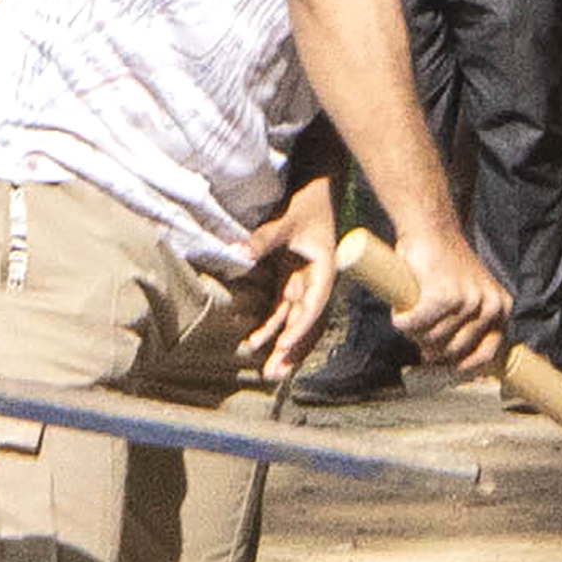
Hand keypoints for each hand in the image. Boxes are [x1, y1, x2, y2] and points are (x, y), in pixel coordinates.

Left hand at [238, 176, 338, 381]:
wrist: (315, 187)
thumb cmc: (306, 201)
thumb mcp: (286, 218)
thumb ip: (263, 238)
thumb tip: (237, 253)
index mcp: (324, 269)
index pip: (315, 304)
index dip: (301, 326)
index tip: (286, 345)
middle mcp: (316, 281)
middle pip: (306, 322)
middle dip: (292, 350)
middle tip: (275, 374)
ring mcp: (303, 282)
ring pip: (293, 321)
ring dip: (280, 345)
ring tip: (265, 370)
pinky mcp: (291, 279)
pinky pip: (281, 310)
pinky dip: (270, 326)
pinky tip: (254, 342)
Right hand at [389, 223, 509, 374]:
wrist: (432, 227)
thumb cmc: (444, 261)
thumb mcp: (466, 293)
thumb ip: (463, 324)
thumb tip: (439, 361)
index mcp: (501, 307)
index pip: (488, 353)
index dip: (464, 366)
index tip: (446, 367)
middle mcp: (490, 306)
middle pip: (452, 350)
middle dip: (429, 346)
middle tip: (417, 329)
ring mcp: (467, 302)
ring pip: (431, 339)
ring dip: (413, 332)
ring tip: (408, 313)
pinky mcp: (442, 297)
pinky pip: (415, 325)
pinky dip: (401, 321)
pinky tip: (398, 311)